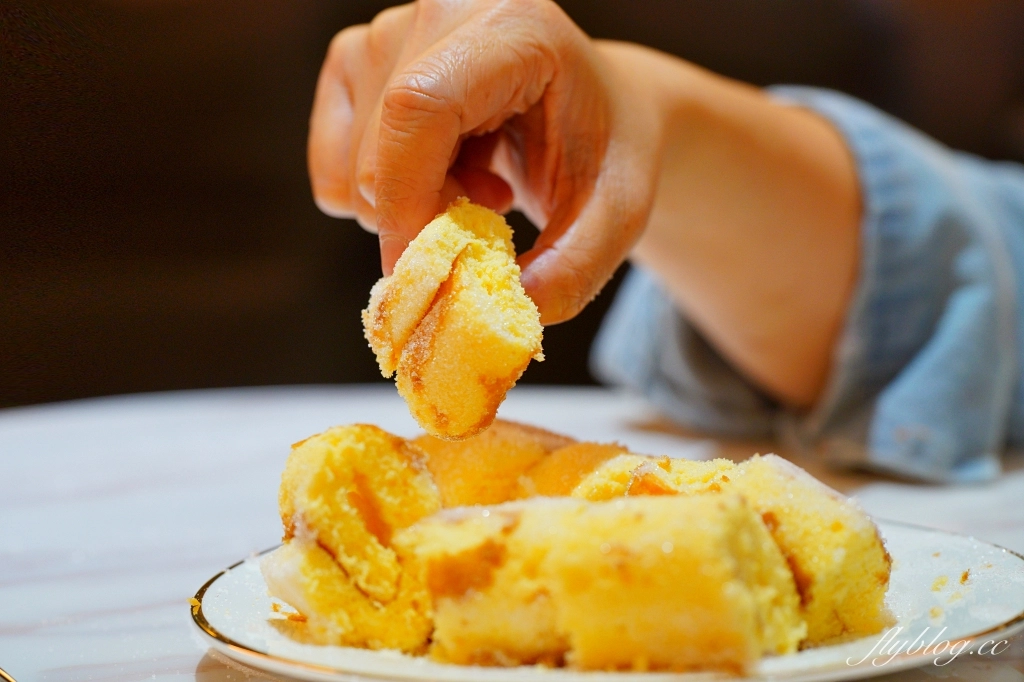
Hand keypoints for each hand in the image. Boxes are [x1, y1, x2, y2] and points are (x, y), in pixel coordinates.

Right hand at [308, 0, 660, 323]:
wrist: (593, 107)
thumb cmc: (606, 150)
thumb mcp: (617, 215)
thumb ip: (572, 270)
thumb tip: (507, 316)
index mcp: (512, 23)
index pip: (420, 105)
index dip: (413, 200)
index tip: (435, 271)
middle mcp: (438, 8)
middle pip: (376, 151)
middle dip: (420, 221)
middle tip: (489, 220)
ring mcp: (385, 30)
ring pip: (349, 169)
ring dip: (409, 209)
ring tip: (479, 185)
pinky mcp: (354, 61)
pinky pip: (331, 169)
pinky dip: (382, 196)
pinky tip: (444, 170)